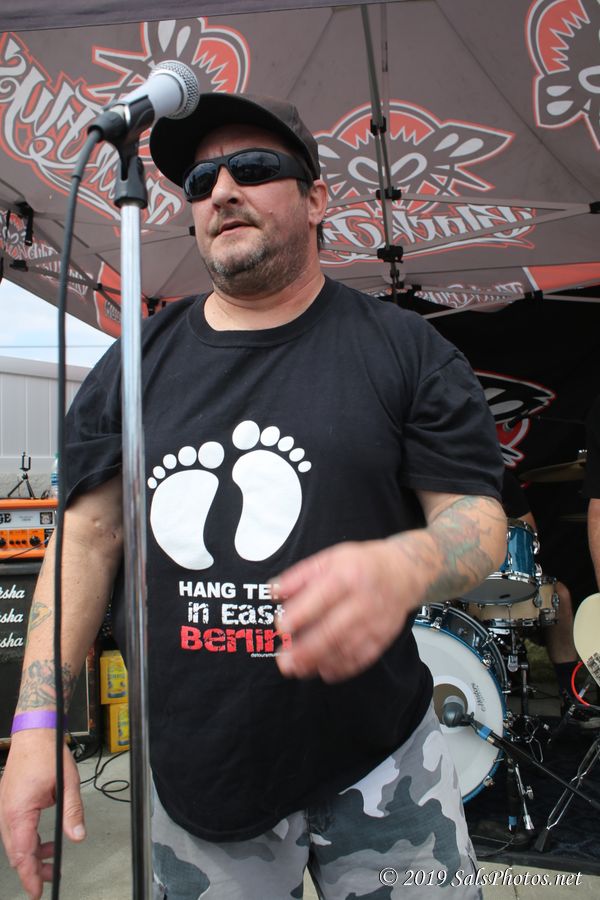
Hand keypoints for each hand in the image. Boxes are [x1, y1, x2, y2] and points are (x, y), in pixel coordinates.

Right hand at [0, 730, 85, 898]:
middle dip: (33, 868)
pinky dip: (29, 840)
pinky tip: (44, 840)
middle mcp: (8, 813)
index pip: (22, 854)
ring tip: (53, 858)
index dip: (29, 876)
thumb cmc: (47, 753)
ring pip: (15, 843)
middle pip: (16, 852)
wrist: (34, 733)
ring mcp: (6, 809)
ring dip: (33, 854)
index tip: (36, 892)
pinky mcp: (10, 804)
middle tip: (51, 877)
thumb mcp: (67, 783)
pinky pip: (16, 830)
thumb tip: (77, 836)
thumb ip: (72, 812)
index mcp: (19, 811)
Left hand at [274, 539, 419, 682]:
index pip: (321, 597)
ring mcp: (375, 621)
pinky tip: (324, 672)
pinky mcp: (383, 637)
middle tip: (284, 661)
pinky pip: (362, 657)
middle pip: (333, 629)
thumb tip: (274, 590)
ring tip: (297, 669)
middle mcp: (363, 599)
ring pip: (346, 647)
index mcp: (347, 575)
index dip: (300, 614)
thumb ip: (299, 575)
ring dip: (320, 662)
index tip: (281, 626)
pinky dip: (342, 668)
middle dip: (306, 649)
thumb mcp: (329, 558)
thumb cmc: (362, 564)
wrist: (403, 572)